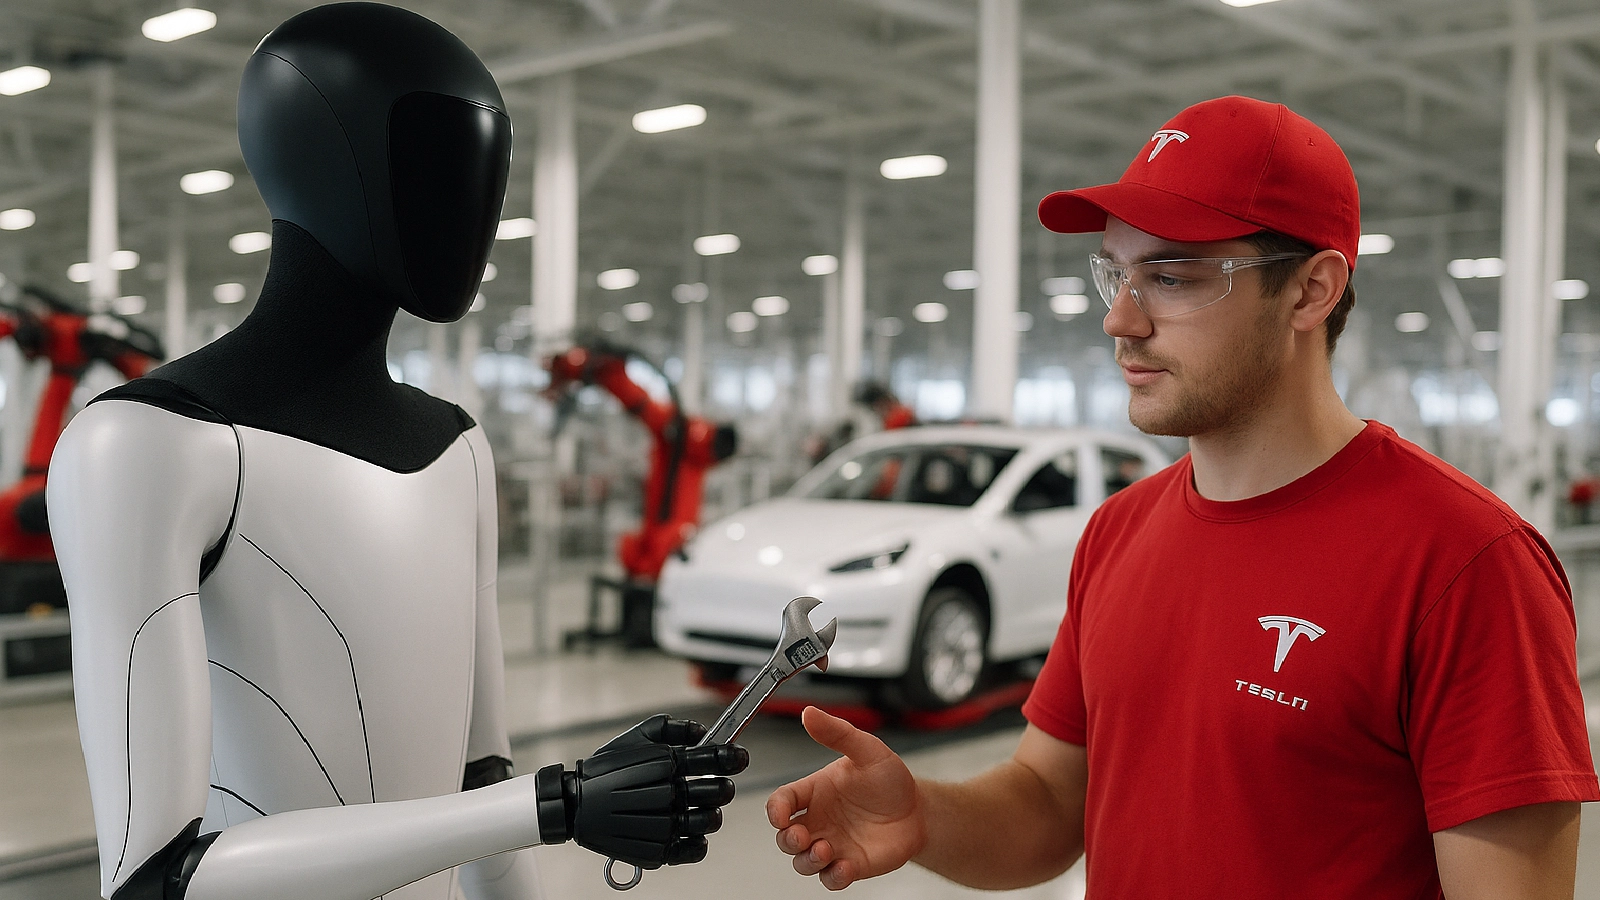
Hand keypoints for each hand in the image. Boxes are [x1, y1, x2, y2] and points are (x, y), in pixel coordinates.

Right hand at [535, 714, 747, 868]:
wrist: (575, 806)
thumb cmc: (605, 771)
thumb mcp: (636, 736)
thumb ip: (673, 728)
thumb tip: (702, 731)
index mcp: (663, 764)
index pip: (714, 759)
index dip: (732, 757)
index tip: (738, 757)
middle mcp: (664, 794)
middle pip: (718, 792)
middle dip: (723, 787)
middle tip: (718, 786)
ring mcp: (661, 825)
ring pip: (710, 821)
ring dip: (712, 814)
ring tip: (702, 809)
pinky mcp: (656, 849)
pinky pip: (695, 850)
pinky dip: (698, 841)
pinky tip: (688, 830)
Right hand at [766, 707, 926, 890]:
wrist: (918, 810)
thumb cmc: (889, 779)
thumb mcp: (866, 749)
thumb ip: (837, 733)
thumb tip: (810, 713)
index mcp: (814, 792)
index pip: (781, 802)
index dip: (775, 810)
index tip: (780, 815)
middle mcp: (818, 821)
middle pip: (785, 837)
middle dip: (787, 839)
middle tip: (802, 836)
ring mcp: (832, 845)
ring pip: (802, 861)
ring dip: (807, 860)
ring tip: (825, 850)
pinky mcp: (850, 865)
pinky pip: (830, 878)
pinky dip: (832, 877)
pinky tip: (844, 866)